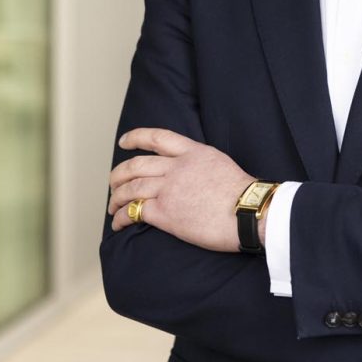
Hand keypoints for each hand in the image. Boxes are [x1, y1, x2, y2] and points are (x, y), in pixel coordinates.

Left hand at [108, 128, 252, 252]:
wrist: (249, 213)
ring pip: (130, 188)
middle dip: (119, 174)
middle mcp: (177, 167)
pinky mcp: (165, 212)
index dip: (136, 137)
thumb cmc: (242, 195)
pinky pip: (134, 211)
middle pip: (136, 165)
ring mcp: (169, 189)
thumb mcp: (219, 164)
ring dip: (116, 198)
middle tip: (114, 183)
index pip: (157, 137)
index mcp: (192, 152)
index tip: (124, 141)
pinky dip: (121, 217)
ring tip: (113, 207)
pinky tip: (118, 223)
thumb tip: (190, 173)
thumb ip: (200, 164)